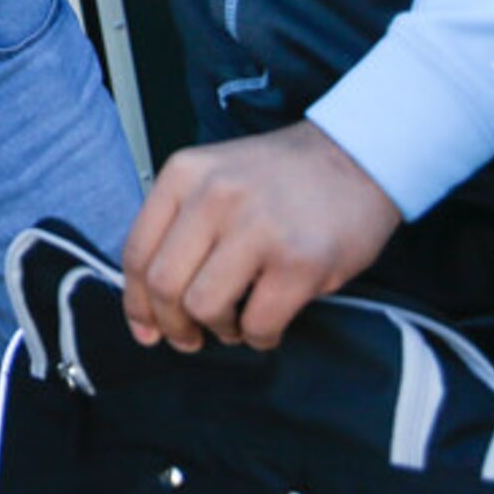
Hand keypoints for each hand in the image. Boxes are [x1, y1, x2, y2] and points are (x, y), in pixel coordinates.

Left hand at [120, 121, 402, 351]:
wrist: (356, 156)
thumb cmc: (281, 177)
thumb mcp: (214, 176)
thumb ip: (180, 224)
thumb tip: (149, 301)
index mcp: (184, 175)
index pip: (138, 252)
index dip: (136, 303)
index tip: (146, 329)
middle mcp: (214, 197)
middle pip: (164, 285)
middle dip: (172, 325)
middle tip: (189, 337)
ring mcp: (258, 228)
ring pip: (204, 307)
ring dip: (217, 330)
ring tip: (234, 324)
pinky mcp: (299, 262)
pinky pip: (257, 323)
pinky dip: (257, 337)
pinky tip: (266, 326)